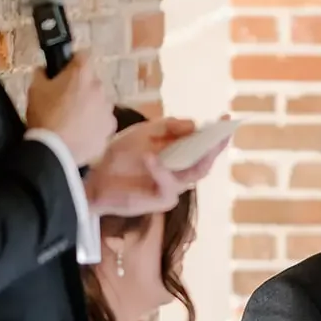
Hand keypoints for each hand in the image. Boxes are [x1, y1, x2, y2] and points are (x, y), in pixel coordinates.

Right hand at [25, 59, 115, 167]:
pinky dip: (94, 125)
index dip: (73, 61)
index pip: (83, 55)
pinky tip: (81, 132)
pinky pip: (102, 122)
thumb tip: (44, 70)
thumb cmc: (44, 116)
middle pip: (92, 81)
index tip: (65, 70)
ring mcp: (108, 110)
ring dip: (90, 106)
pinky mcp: (110, 129)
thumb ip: (41, 73)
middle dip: (81, 87)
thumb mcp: (35, 89)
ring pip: (99, 102)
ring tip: (73, 119)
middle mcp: (100, 88)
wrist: (55, 151)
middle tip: (65, 99)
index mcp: (82, 74)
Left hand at [83, 117, 227, 218]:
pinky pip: (168, 185)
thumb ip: (168, 127)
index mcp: (177, 156)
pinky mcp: (160, 200)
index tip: (226, 120)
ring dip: (196, 155)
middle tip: (221, 131)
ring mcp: (172, 188)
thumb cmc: (118, 155)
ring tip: (198, 137)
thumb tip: (194, 124)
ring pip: (194, 173)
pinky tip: (150, 157)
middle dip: (215, 146)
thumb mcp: (143, 133)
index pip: (202, 147)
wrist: (94, 177)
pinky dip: (160, 170)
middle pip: (205, 162)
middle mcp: (179, 173)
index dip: (216, 135)